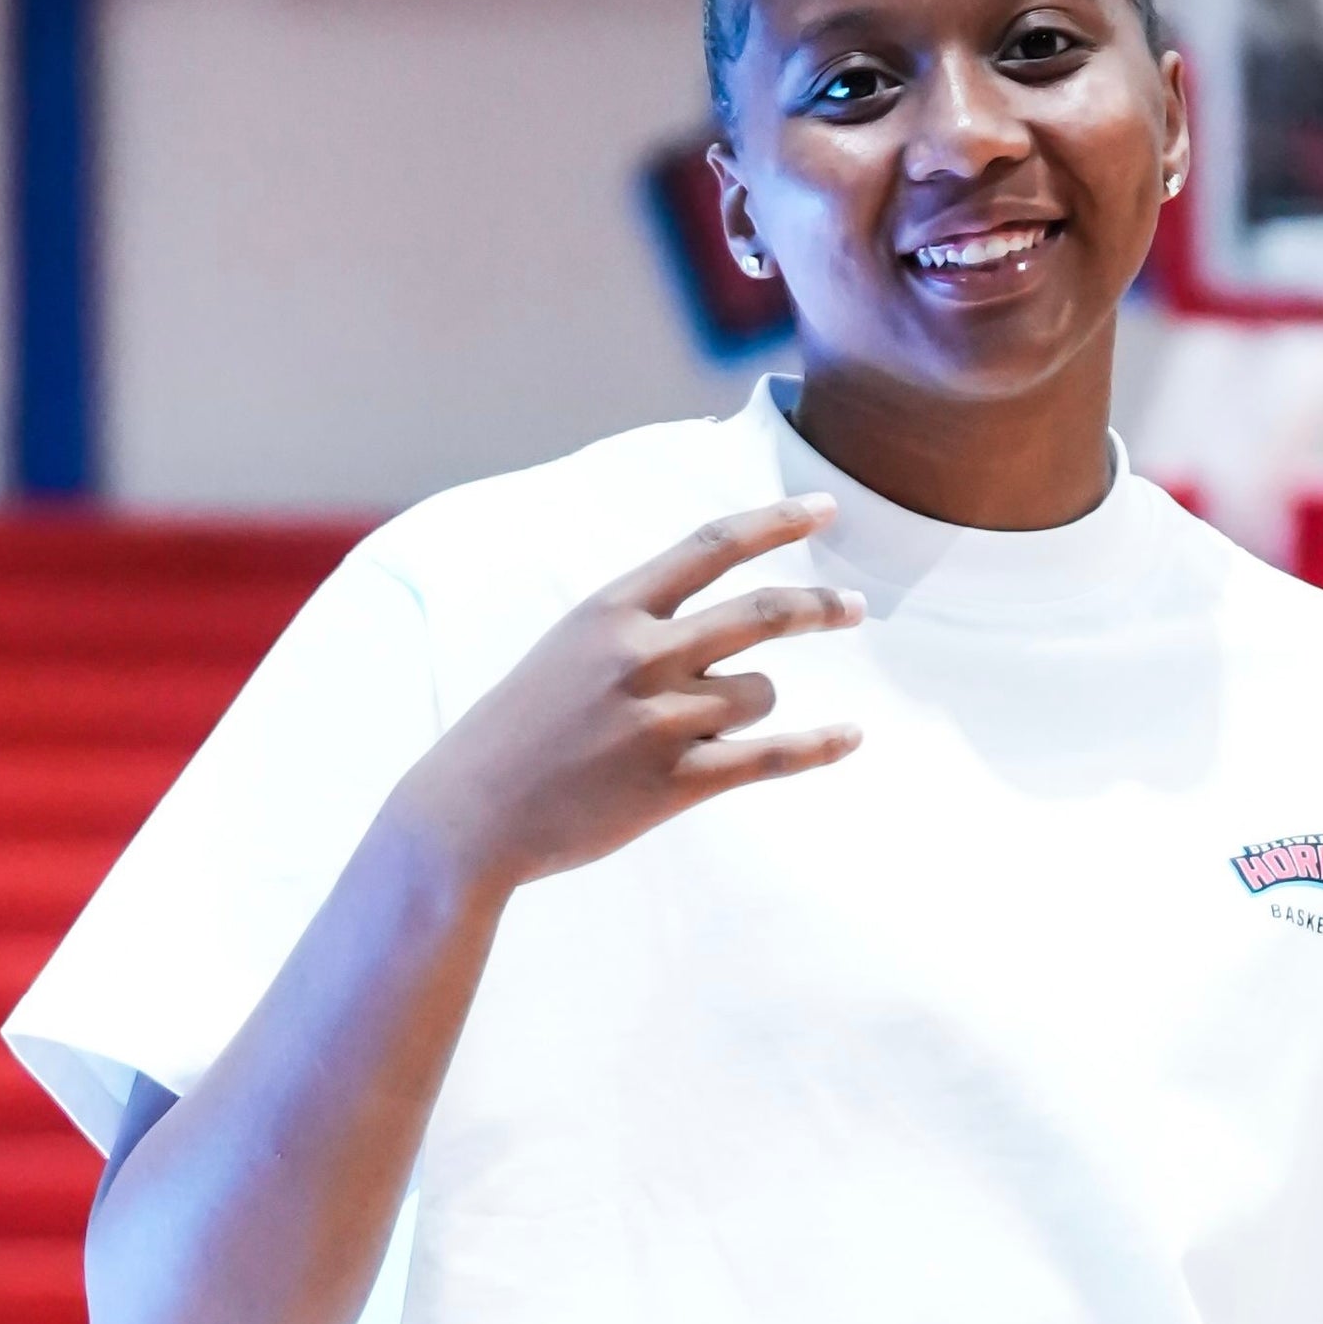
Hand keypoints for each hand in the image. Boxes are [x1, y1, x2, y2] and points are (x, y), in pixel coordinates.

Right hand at [395, 506, 862, 902]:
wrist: (469, 815)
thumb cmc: (518, 732)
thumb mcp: (568, 649)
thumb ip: (637, 625)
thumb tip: (719, 617)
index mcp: (611, 610)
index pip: (711, 546)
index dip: (776, 522)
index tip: (825, 508)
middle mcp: (641, 655)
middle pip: (762, 615)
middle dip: (818, 608)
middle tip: (853, 606)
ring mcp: (660, 719)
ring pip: (759, 694)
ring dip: (750, 707)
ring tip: (701, 732)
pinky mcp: (674, 782)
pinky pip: (772, 756)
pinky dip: (820, 747)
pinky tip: (853, 737)